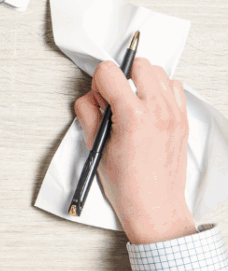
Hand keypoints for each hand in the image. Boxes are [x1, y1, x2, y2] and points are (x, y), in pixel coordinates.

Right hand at [74, 58, 195, 244]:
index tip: (97, 98)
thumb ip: (89, 116)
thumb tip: (88, 100)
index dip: (97, 83)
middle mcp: (158, 112)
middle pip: (138, 65)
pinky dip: (159, 91)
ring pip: (158, 72)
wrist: (154, 206)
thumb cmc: (128, 185)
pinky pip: (173, 88)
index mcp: (133, 118)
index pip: (110, 72)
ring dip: (141, 81)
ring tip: (130, 103)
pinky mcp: (182, 120)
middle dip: (120, 77)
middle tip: (112, 99)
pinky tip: (147, 108)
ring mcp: (174, 114)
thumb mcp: (96, 148)